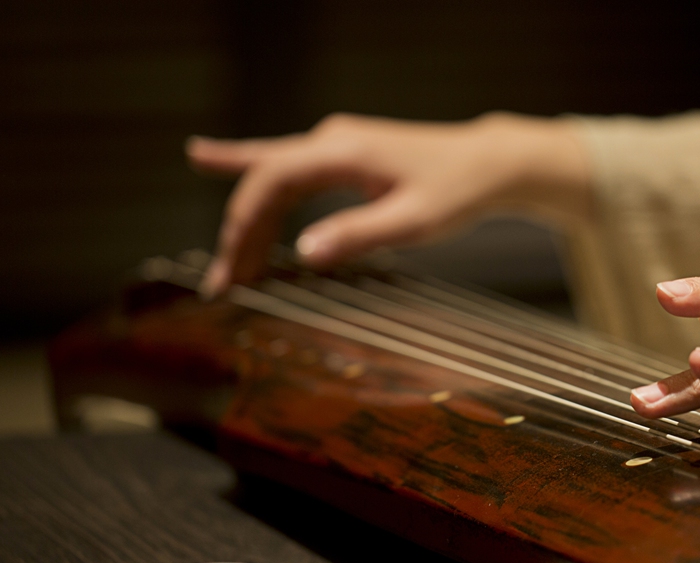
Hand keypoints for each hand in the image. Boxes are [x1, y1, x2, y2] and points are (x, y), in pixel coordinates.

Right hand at [187, 112, 590, 296]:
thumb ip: (358, 235)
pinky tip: (210, 160)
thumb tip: (305, 253)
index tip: (232, 268)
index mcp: (343, 152)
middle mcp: (331, 141)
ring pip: (273, 179)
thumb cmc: (458, 191)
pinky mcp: (342, 154)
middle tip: (223, 284)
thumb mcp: (413, 222)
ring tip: (227, 265)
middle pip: (264, 183)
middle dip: (239, 234)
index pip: (271, 182)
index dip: (244, 224)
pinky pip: (285, 167)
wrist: (489, 163)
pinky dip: (248, 171)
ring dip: (249, 221)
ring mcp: (334, 144)